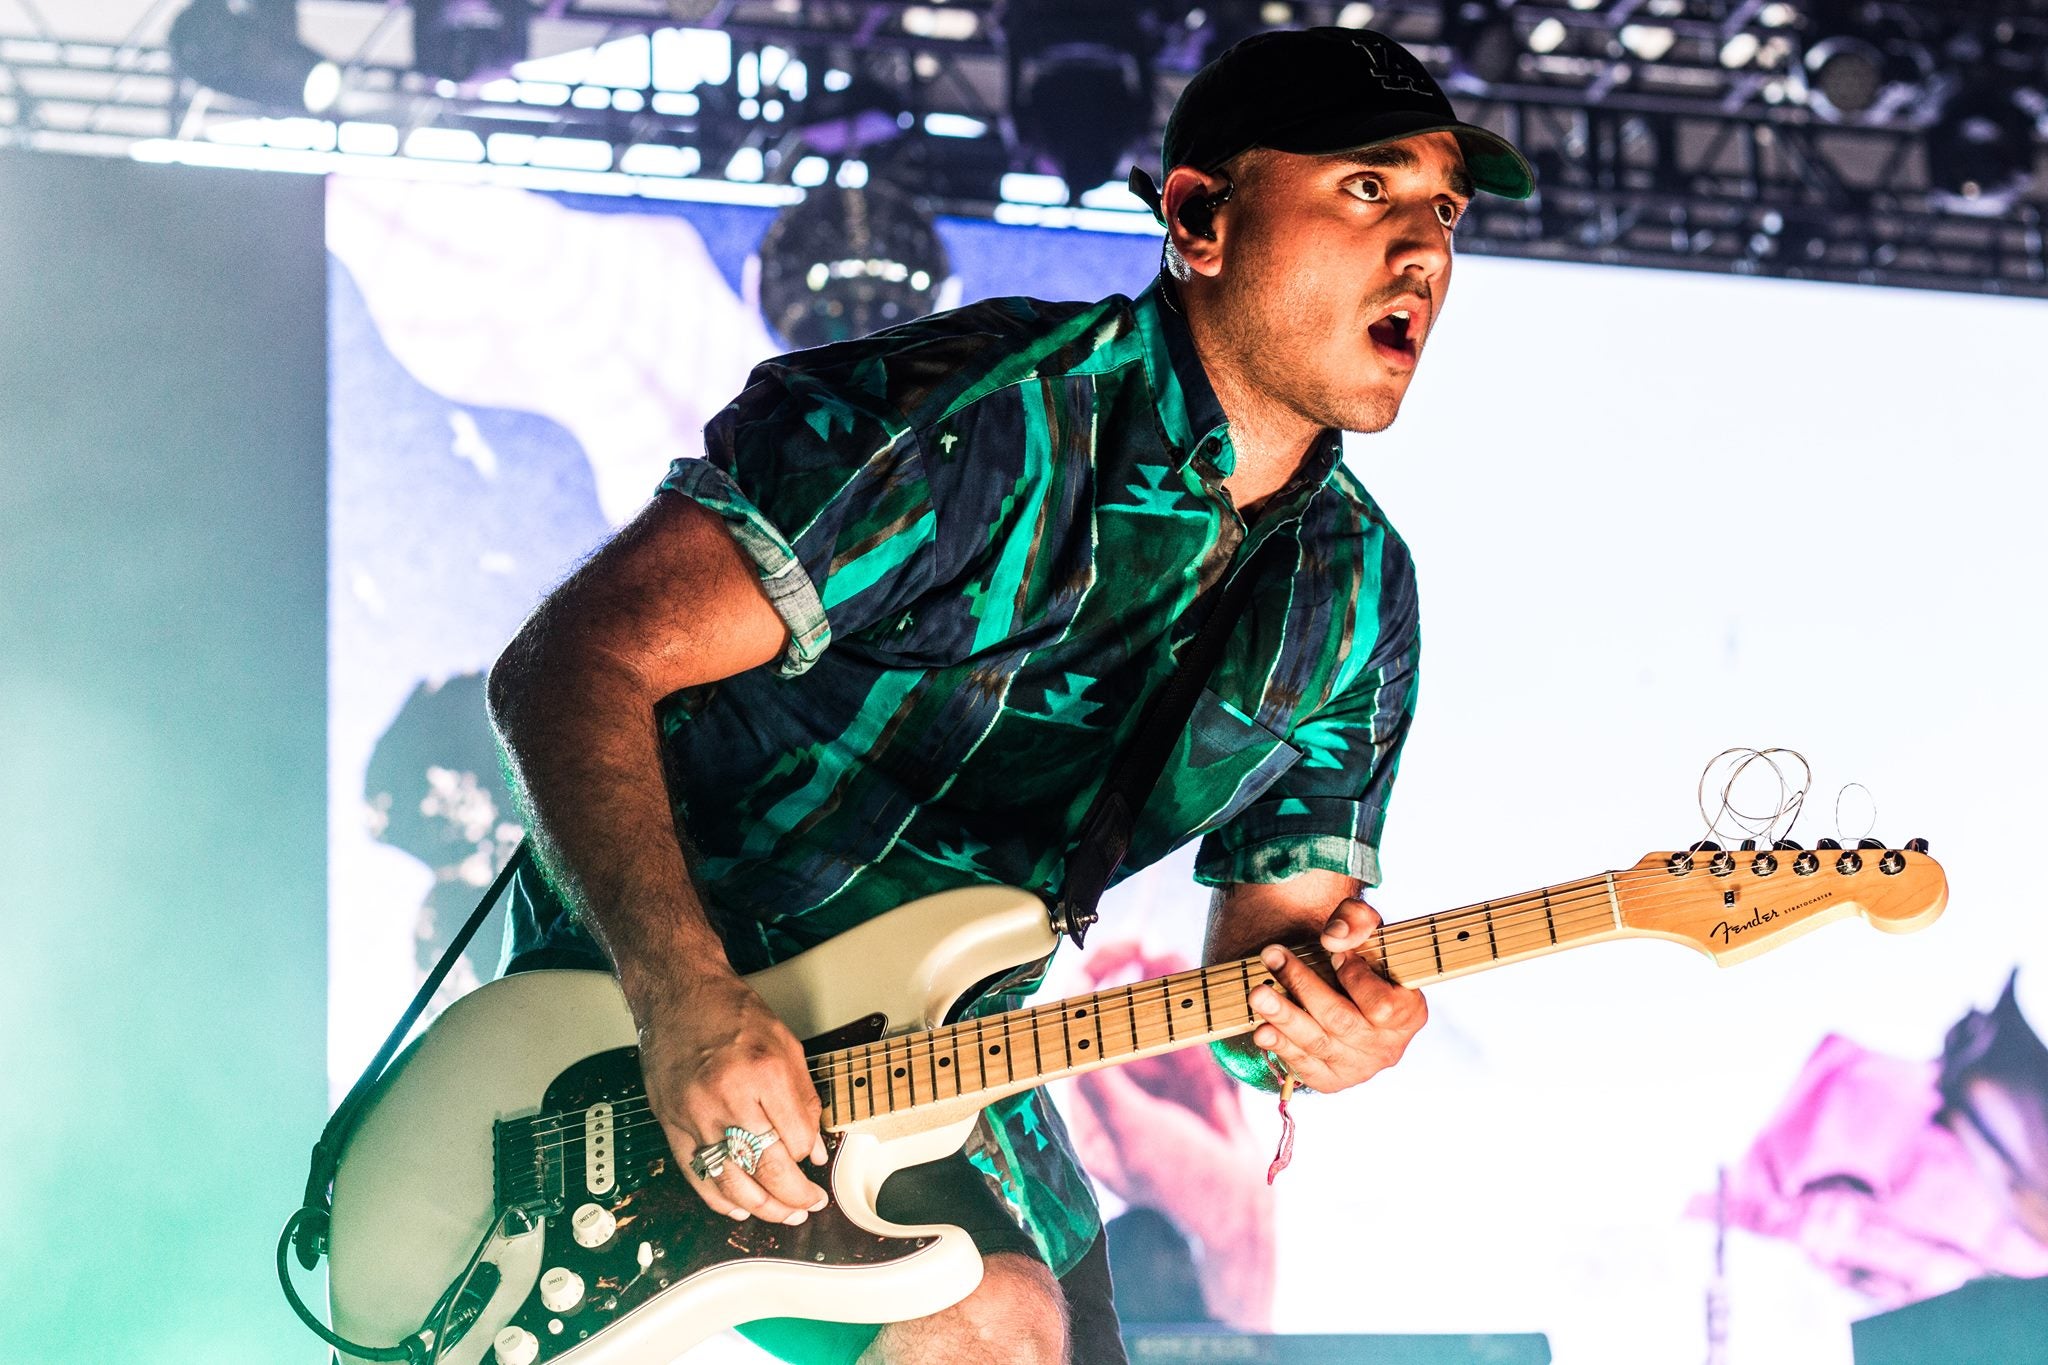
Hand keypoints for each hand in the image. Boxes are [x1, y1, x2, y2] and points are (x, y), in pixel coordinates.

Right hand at [634, 971, 830, 1223]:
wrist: (678, 995)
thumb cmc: (732, 1013)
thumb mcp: (786, 1045)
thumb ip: (804, 1100)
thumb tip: (814, 1149)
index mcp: (763, 1073)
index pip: (796, 1139)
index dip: (809, 1154)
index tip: (813, 1156)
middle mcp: (727, 1098)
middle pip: (767, 1169)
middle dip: (796, 1195)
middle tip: (811, 1203)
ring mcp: (695, 1115)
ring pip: (732, 1183)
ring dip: (762, 1208)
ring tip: (784, 1213)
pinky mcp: (671, 1125)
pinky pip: (697, 1176)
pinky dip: (720, 1200)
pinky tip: (739, 1209)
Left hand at [1247, 897, 1426, 1092]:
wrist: (1348, 996)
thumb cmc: (1363, 959)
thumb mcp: (1369, 931)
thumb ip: (1357, 921)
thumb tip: (1332, 939)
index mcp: (1408, 1014)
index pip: (1382, 1005)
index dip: (1355, 978)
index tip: (1334, 953)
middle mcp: (1387, 1047)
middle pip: (1340, 1021)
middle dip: (1303, 986)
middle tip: (1271, 956)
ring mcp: (1358, 1068)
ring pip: (1317, 1043)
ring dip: (1284, 1016)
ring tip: (1257, 993)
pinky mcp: (1330, 1080)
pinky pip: (1303, 1066)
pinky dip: (1281, 1047)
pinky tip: (1261, 1030)